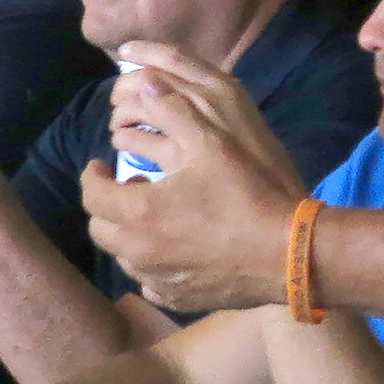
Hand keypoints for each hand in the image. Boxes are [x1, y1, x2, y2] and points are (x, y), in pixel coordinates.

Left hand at [80, 42, 306, 313]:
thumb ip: (174, 110)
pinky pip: (149, 282)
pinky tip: (172, 251)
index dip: (93, 175)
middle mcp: (139, 251)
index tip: (102, 164)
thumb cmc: (249, 195)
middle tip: (129, 186)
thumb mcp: (213, 143)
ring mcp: (157, 280)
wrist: (291, 254)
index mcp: (139, 211)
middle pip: (100, 228)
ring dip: (128, 233)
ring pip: (123, 256)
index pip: (92, 193)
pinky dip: (151, 264)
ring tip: (152, 215)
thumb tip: (146, 83)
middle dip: (107, 204)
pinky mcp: (178, 300)